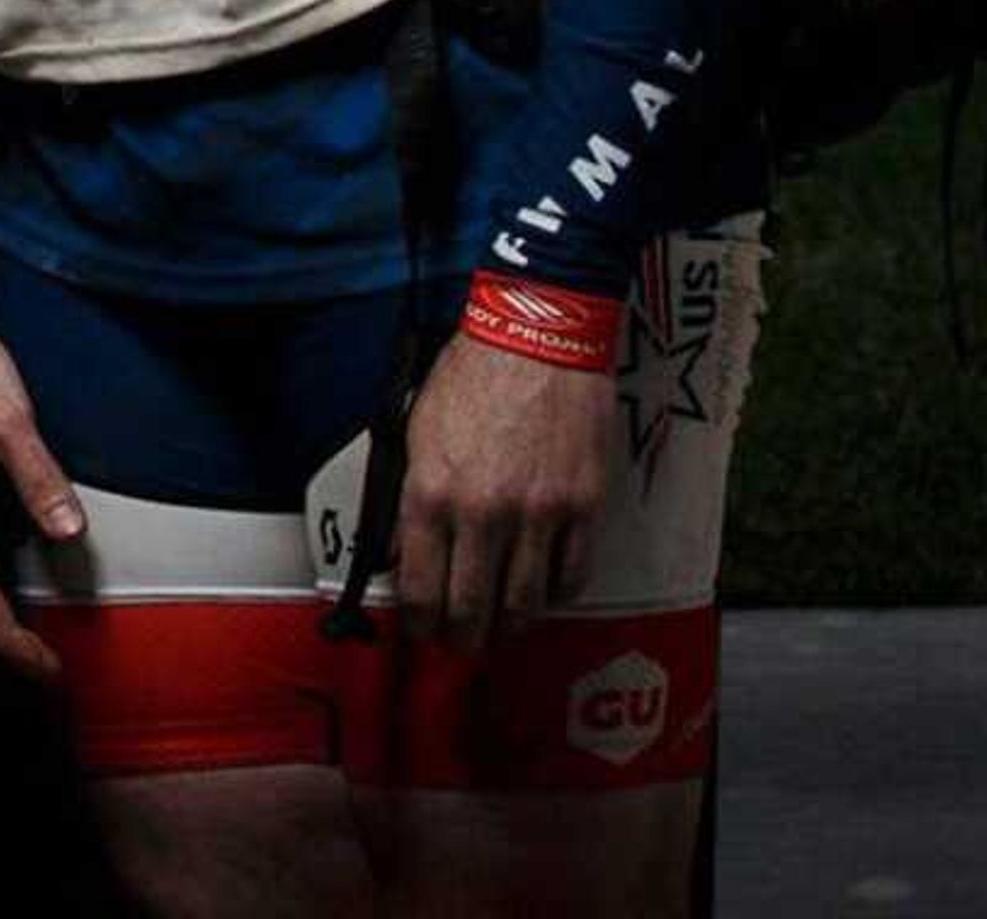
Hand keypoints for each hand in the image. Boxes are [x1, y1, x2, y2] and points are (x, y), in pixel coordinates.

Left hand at [395, 332, 610, 648]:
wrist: (536, 338)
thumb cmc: (472, 376)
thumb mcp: (416, 431)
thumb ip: (411, 497)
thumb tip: (404, 552)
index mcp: (432, 491)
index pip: (419, 584)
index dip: (418, 621)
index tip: (420, 632)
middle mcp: (482, 512)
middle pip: (470, 606)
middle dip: (461, 638)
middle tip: (460, 647)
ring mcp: (537, 514)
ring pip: (523, 601)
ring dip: (509, 627)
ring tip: (501, 633)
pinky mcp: (581, 508)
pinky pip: (570, 575)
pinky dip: (555, 595)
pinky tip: (543, 597)